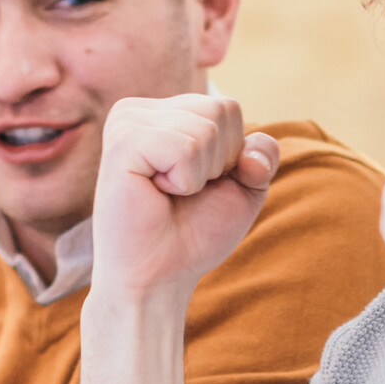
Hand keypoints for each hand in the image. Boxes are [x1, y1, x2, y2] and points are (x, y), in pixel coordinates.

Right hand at [88, 95, 279, 307]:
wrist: (158, 276)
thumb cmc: (194, 232)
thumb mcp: (245, 188)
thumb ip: (263, 155)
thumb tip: (250, 156)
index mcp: (164, 111)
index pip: (228, 108)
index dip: (232, 155)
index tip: (199, 184)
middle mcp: (141, 109)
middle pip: (221, 110)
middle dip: (219, 162)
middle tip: (182, 191)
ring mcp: (127, 122)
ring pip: (206, 130)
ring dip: (200, 176)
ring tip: (167, 193)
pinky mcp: (121, 143)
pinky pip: (184, 150)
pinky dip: (184, 181)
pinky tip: (155, 193)